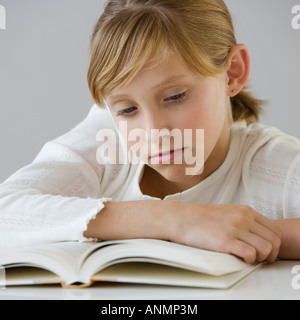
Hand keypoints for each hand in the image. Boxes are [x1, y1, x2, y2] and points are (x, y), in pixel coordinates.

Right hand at [167, 202, 281, 262]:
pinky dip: (248, 260)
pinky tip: (238, 257)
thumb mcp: (227, 212)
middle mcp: (243, 218)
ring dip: (260, 258)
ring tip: (248, 259)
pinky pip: (251, 254)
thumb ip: (243, 220)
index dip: (273, 244)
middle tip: (259, 259)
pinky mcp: (225, 240)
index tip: (264, 251)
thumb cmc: (200, 218)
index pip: (274, 230)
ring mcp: (235, 229)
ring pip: (266, 248)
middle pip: (274, 240)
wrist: (180, 218)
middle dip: (270, 254)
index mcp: (245, 211)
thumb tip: (256, 235)